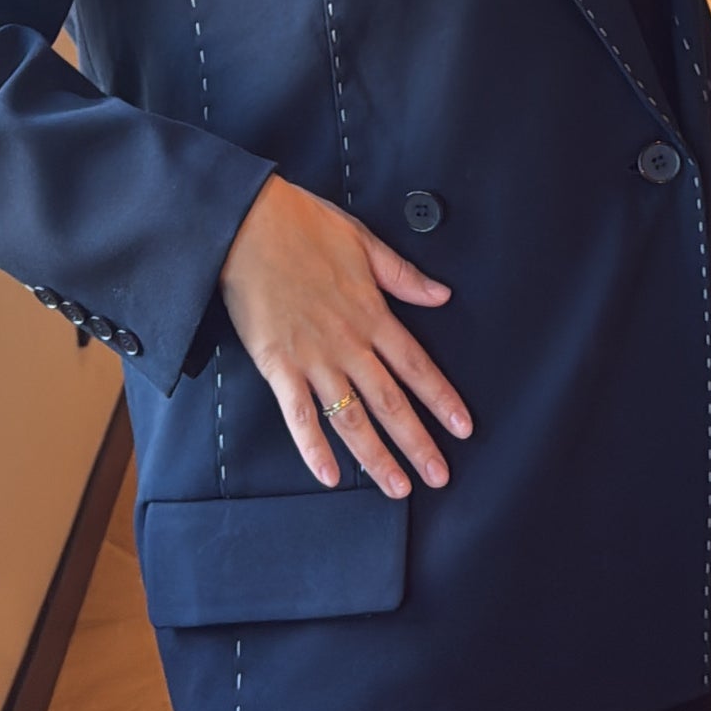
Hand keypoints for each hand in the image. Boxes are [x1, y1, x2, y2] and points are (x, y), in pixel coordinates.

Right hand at [218, 173, 473, 498]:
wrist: (246, 224)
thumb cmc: (302, 226)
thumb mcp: (364, 242)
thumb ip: (403, 276)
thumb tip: (442, 294)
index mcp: (372, 314)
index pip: (417, 367)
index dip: (443, 400)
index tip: (463, 428)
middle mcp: (348, 343)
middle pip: (391, 402)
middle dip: (418, 442)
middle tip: (439, 476)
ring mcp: (313, 357)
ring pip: (352, 417)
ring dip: (377, 456)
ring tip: (397, 487)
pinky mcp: (277, 364)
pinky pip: (299, 415)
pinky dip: (314, 448)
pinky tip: (330, 476)